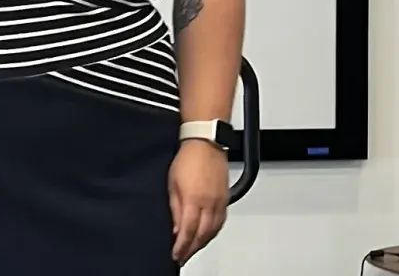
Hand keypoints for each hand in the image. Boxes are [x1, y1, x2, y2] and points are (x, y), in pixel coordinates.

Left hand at [169, 139, 227, 264]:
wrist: (206, 142)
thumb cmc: (188, 158)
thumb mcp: (172, 184)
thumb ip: (175, 208)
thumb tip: (175, 228)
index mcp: (194, 200)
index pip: (188, 231)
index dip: (182, 246)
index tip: (176, 254)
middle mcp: (209, 203)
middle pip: (203, 235)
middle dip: (192, 248)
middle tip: (184, 255)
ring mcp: (220, 201)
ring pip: (214, 230)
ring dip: (203, 242)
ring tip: (194, 248)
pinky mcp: (226, 197)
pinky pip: (221, 221)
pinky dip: (214, 231)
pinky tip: (208, 234)